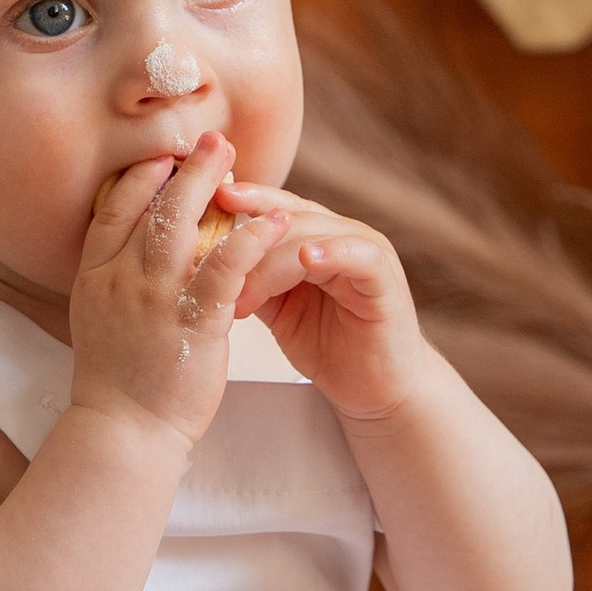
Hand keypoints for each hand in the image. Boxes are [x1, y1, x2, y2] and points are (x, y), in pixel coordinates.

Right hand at [69, 135, 275, 450]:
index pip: (113, 210)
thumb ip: (113, 279)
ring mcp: (154, 299)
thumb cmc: (118, 380)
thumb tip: (131, 246)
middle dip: (182, 168)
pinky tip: (273, 220)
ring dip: (211, 183)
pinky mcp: (193, 322)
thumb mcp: (99, 318)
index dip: (140, 178)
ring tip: (235, 159)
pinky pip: (225, 266)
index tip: (164, 156)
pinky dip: (251, 237)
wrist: (124, 431)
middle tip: (210, 141)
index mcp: (94, 277)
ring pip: (181, 223)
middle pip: (150, 206)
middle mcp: (119, 279)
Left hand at [218, 193, 433, 427]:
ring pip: (316, 234)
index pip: (275, 208)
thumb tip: (206, 260)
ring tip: (245, 293)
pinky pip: (360, 255)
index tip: (209, 201)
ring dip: (275, 263)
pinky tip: (310, 259)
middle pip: (292, 215)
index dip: (244, 202)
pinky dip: (334, 253)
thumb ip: (254, 277)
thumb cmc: (327, 346)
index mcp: (315, 236)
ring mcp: (366, 252)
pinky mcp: (385, 278)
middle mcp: (341, 235)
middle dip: (250, 233)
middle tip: (215, 253)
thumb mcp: (277, 308)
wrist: (373, 389)